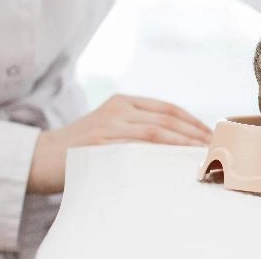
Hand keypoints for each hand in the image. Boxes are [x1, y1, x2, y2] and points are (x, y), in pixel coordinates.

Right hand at [27, 94, 211, 193]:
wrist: (44, 156)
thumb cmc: (86, 145)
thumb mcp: (113, 126)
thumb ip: (141, 126)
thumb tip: (182, 140)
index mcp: (125, 101)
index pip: (169, 108)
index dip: (193, 121)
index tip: (210, 135)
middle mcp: (119, 109)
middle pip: (167, 120)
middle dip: (193, 134)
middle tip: (212, 148)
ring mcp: (109, 125)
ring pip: (155, 133)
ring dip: (181, 144)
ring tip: (199, 155)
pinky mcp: (100, 143)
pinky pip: (136, 149)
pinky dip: (158, 155)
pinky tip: (173, 161)